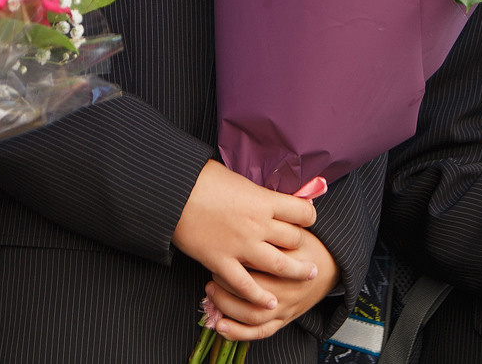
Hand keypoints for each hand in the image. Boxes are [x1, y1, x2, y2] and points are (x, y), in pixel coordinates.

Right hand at [173, 160, 320, 309]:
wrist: (174, 192)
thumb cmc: (202, 179)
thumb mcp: (238, 180)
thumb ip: (255, 194)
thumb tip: (266, 198)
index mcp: (262, 201)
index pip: (302, 212)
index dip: (308, 217)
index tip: (306, 220)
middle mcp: (257, 225)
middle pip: (294, 240)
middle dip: (301, 244)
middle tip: (304, 249)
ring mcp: (241, 246)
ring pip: (280, 266)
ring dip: (296, 272)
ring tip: (307, 275)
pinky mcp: (222, 261)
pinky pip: (246, 285)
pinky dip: (260, 297)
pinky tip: (270, 302)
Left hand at [204, 232, 338, 341]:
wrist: (331, 266)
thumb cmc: (306, 243)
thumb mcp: (295, 227)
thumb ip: (274, 221)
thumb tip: (242, 204)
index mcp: (294, 259)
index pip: (260, 259)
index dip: (237, 254)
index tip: (221, 245)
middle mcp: (291, 287)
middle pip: (254, 288)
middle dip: (227, 280)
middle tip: (212, 267)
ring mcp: (287, 306)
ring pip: (253, 313)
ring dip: (227, 304)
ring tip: (211, 290)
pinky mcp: (284, 320)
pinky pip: (260, 332)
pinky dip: (239, 332)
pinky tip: (220, 325)